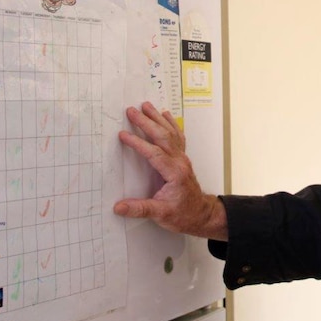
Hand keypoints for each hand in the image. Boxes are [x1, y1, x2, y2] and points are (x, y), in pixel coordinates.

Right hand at [114, 102, 227, 240]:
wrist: (201, 214)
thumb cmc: (183, 214)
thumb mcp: (161, 214)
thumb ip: (140, 209)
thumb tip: (119, 207)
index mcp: (174, 173)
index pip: (154, 153)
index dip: (138, 143)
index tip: (124, 135)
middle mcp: (179, 162)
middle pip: (162, 137)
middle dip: (146, 122)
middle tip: (132, 111)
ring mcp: (182, 159)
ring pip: (170, 133)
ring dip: (157, 119)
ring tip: (146, 106)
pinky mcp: (181, 159)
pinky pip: (177, 137)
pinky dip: (170, 124)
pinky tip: (165, 115)